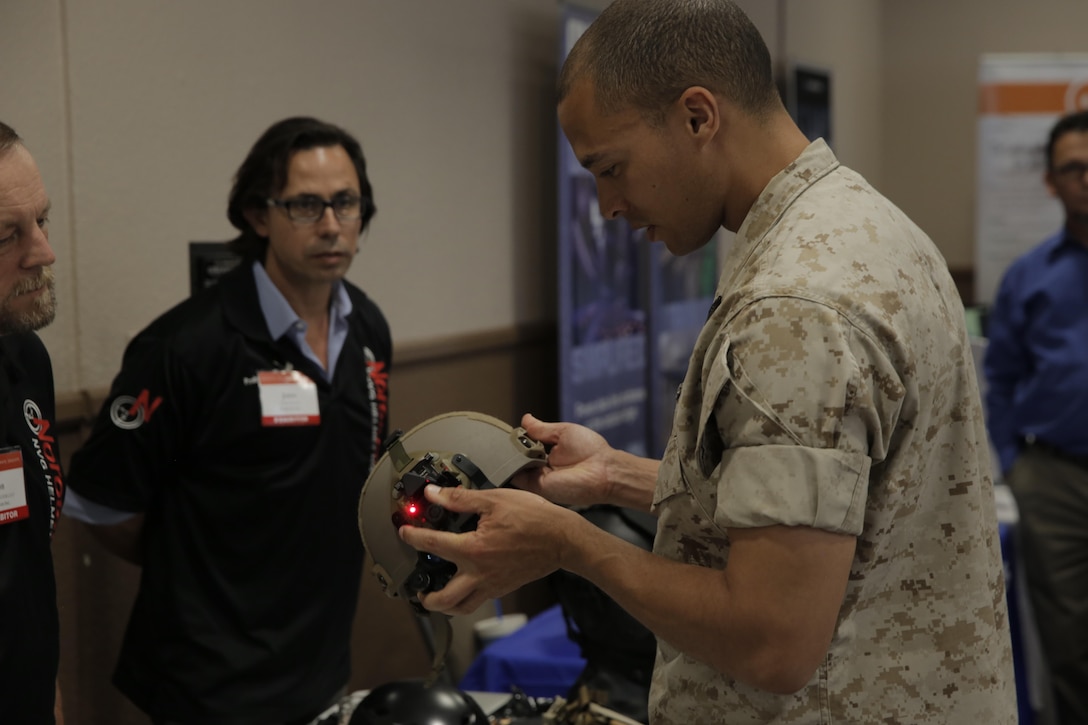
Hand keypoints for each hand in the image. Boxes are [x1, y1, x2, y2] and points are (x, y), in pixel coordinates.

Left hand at [398, 483, 581, 614]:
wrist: (563, 539)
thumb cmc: (534, 518)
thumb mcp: (495, 500)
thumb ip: (461, 499)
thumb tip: (435, 494)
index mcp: (473, 550)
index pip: (432, 545)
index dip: (412, 536)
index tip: (403, 532)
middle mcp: (479, 574)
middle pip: (443, 599)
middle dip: (426, 597)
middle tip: (418, 587)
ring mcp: (492, 585)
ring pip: (462, 608)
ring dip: (445, 605)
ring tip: (438, 594)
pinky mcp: (504, 588)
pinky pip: (479, 600)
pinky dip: (466, 599)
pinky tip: (466, 583)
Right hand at [513, 413, 613, 505]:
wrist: (604, 470)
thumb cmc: (591, 450)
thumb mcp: (563, 432)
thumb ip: (541, 429)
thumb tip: (525, 419)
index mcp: (548, 453)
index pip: (525, 446)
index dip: (516, 439)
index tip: (507, 432)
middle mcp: (542, 466)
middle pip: (518, 458)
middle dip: (510, 448)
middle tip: (503, 440)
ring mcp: (539, 478)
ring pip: (515, 467)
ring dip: (509, 456)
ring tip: (507, 446)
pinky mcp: (538, 486)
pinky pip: (517, 478)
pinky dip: (511, 468)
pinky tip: (509, 456)